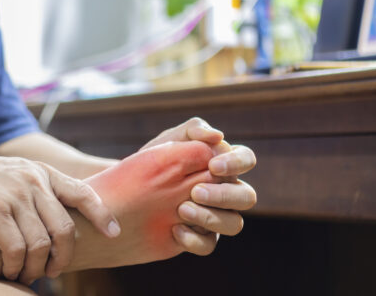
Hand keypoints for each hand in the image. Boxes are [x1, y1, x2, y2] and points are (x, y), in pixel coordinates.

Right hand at [0, 145, 119, 283]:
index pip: (83, 193)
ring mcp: (14, 197)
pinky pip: (16, 249)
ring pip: (41, 245)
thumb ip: (41, 188)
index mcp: (43, 173)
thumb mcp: (18, 172)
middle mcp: (33, 183)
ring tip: (27, 275)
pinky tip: (10, 270)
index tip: (114, 233)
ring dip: (37, 268)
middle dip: (63, 257)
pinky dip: (16, 266)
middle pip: (64, 229)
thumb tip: (64, 218)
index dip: (102, 215)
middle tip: (53, 271)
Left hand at [140, 118, 256, 254]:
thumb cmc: (156, 158)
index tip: (213, 166)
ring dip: (212, 217)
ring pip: (234, 224)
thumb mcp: (169, 140)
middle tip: (195, 191)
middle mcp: (227, 192)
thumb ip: (192, 131)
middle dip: (224, 194)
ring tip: (182, 209)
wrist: (128, 186)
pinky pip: (209, 245)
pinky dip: (194, 239)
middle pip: (247, 197)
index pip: (246, 160)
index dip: (237, 163)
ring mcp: (217, 217)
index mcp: (225, 164)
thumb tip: (217, 136)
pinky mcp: (201, 237)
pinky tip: (175, 229)